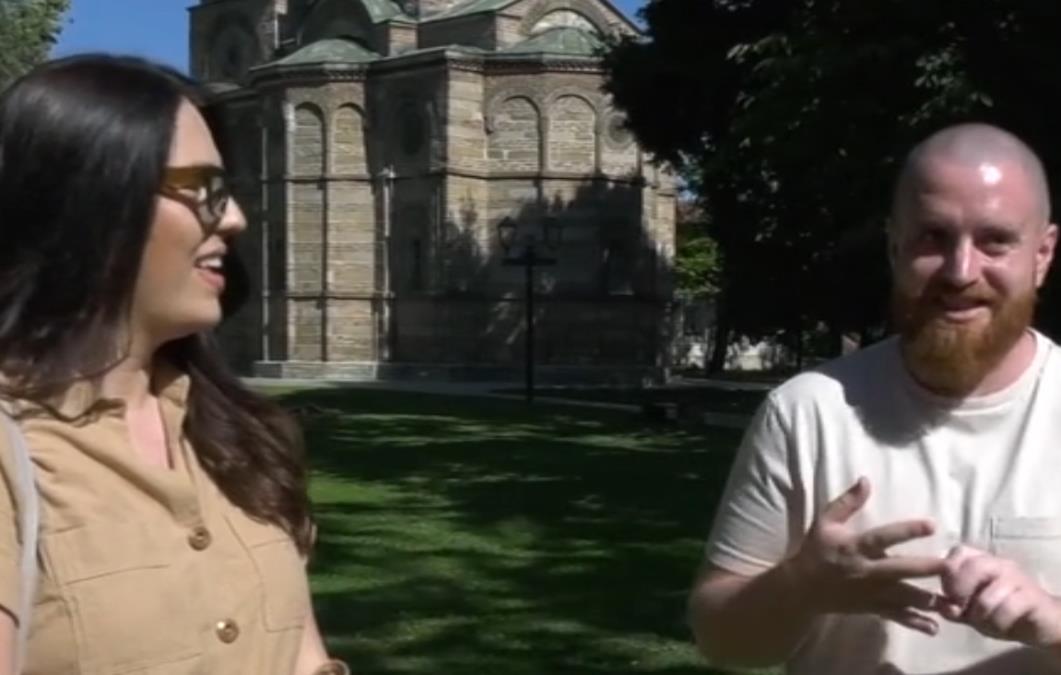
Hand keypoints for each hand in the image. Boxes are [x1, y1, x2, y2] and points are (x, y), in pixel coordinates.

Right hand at [787, 477, 947, 634]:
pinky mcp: (871, 608)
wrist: (802, 588)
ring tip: (951, 602)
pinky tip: (934, 628)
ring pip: (902, 597)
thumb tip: (866, 480)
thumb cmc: (816, 551)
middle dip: (925, 569)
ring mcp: (870, 593)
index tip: (932, 525)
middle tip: (949, 566)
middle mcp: (865, 571)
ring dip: (926, 599)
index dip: (907, 531)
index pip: (883, 537)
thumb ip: (847, 502)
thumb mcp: (825, 522)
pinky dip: (915, 622)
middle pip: (899, 569)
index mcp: (854, 547)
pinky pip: (896, 616)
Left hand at [939, 545, 1060, 647]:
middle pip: (973, 567)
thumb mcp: (970, 611)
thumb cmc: (999, 613)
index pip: (958, 552)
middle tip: (961, 610)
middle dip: (960, 592)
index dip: (948, 574)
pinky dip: (997, 623)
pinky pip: (1007, 610)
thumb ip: (953, 608)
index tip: (948, 595)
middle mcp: (999, 564)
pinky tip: (1000, 626)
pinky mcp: (1032, 597)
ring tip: (984, 623)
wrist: (1040, 623)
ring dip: (980, 616)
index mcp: (980, 561)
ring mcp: (1017, 578)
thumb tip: (941, 606)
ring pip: (988, 596)